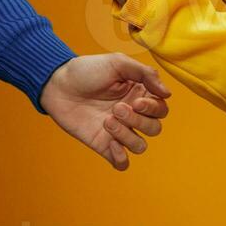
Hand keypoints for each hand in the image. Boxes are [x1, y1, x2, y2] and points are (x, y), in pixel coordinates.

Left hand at [40, 54, 171, 170]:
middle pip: (154, 128)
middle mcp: (132, 114)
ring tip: (107, 120)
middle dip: (138, 120)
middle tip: (116, 108)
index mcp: (139, 94)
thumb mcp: (117, 63)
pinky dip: (122, 157)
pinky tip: (112, 144)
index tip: (135, 100)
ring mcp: (118, 131)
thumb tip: (167, 93)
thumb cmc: (87, 70)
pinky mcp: (103, 145)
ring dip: (127, 135)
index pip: (161, 109)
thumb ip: (145, 74)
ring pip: (140, 146)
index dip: (153, 108)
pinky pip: (122, 162)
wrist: (57, 84)